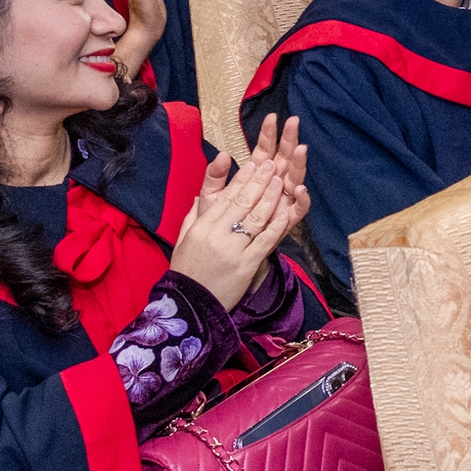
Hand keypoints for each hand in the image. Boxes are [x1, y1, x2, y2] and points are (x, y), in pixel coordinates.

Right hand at [170, 115, 309, 308]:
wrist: (190, 305)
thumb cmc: (187, 270)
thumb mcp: (185, 238)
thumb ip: (196, 215)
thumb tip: (203, 195)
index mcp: (202, 227)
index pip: (225, 198)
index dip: (241, 180)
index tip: (253, 165)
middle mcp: (218, 235)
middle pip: (243, 203)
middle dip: (259, 182)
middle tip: (272, 165)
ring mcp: (234, 250)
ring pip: (256, 218)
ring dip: (271, 197)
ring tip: (280, 181)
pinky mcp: (247, 265)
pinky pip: (265, 241)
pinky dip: (276, 224)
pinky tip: (285, 211)